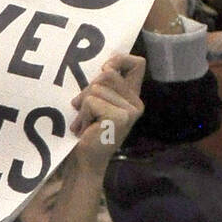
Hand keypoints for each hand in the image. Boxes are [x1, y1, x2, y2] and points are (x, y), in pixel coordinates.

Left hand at [68, 54, 144, 172]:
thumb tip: (104, 66)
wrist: (85, 162)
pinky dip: (83, 114)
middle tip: (83, 109)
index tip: (103, 68)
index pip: (138, 63)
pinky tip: (85, 129)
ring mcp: (130, 110)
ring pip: (96, 87)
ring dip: (83, 105)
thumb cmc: (88, 132)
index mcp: (133, 97)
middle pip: (108, 73)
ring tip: (85, 123)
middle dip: (89, 89)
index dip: (119, 59)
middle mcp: (136, 103)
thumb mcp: (98, 103)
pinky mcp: (119, 117)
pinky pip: (91, 101)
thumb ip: (104, 85)